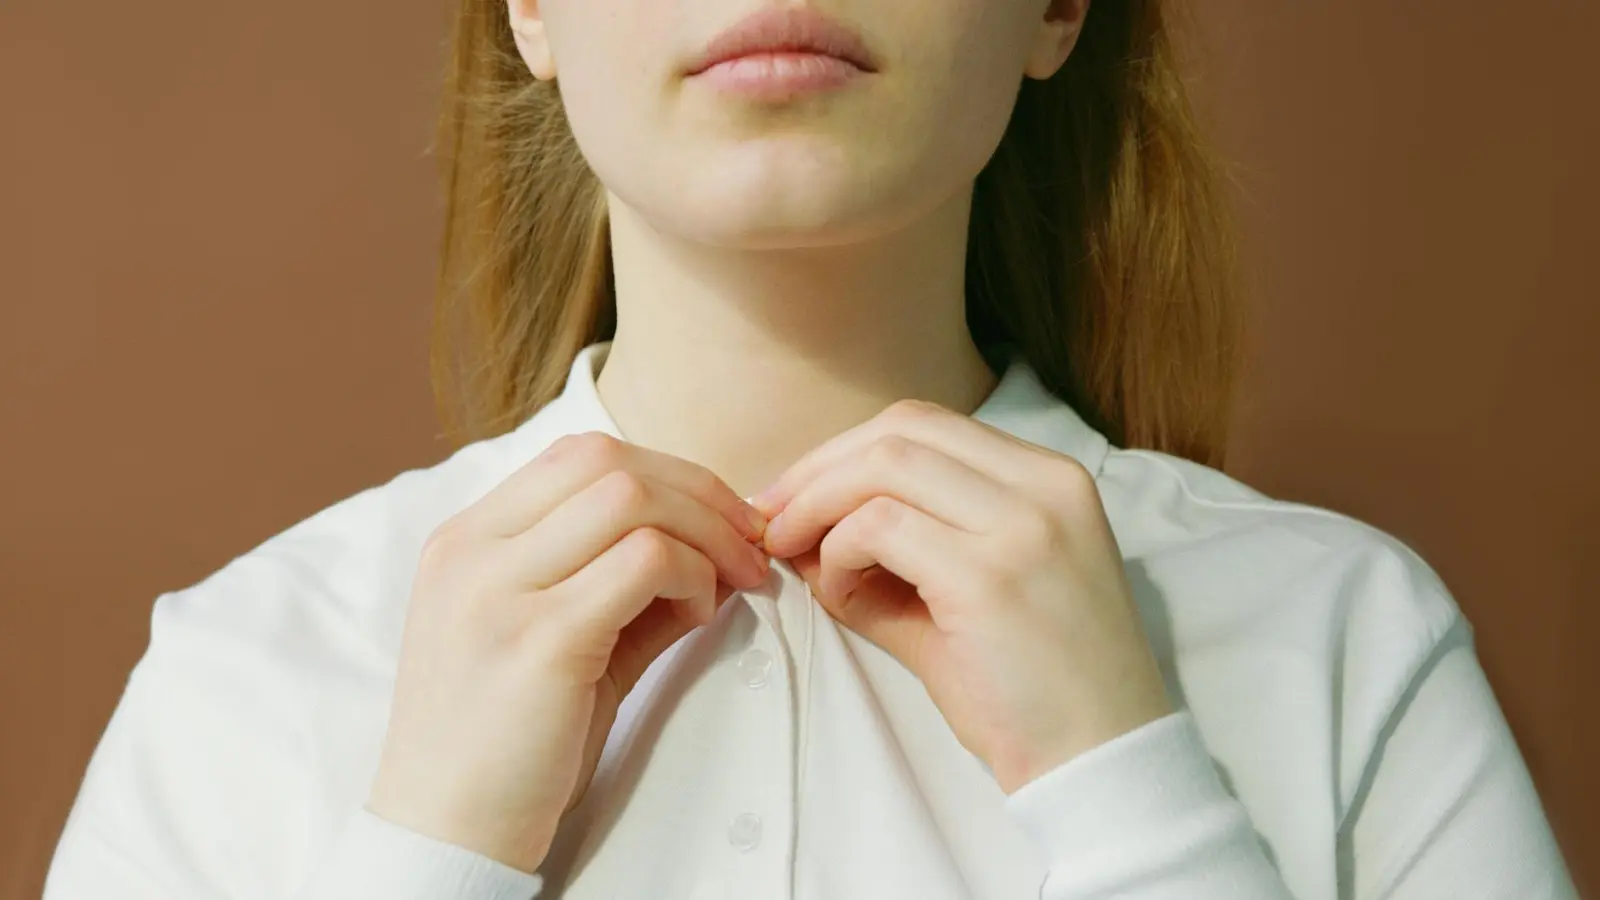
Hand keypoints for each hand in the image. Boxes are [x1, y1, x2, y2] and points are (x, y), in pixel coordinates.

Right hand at [367, 432, 770, 872]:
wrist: (447, 832)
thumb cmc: (507, 741)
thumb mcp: (548, 637)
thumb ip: (613, 581)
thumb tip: (714, 545)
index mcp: (465, 540)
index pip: (577, 455)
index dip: (666, 473)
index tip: (720, 519)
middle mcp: (473, 551)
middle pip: (608, 461)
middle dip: (699, 492)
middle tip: (749, 544)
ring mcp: (500, 591)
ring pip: (631, 498)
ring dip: (704, 532)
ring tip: (731, 583)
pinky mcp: (541, 639)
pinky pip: (645, 562)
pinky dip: (692, 576)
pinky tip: (698, 618)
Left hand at [753, 400, 1171, 793]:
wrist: (1100, 759)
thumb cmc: (1034, 686)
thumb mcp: (967, 593)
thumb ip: (889, 553)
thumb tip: (797, 529)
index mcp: (1050, 479)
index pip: (926, 425)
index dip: (846, 452)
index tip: (797, 494)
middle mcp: (1044, 486)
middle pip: (899, 431)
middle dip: (818, 470)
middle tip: (772, 519)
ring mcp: (1022, 526)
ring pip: (884, 467)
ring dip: (818, 508)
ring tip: (797, 557)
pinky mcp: (989, 576)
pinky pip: (879, 527)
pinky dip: (838, 553)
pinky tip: (839, 593)